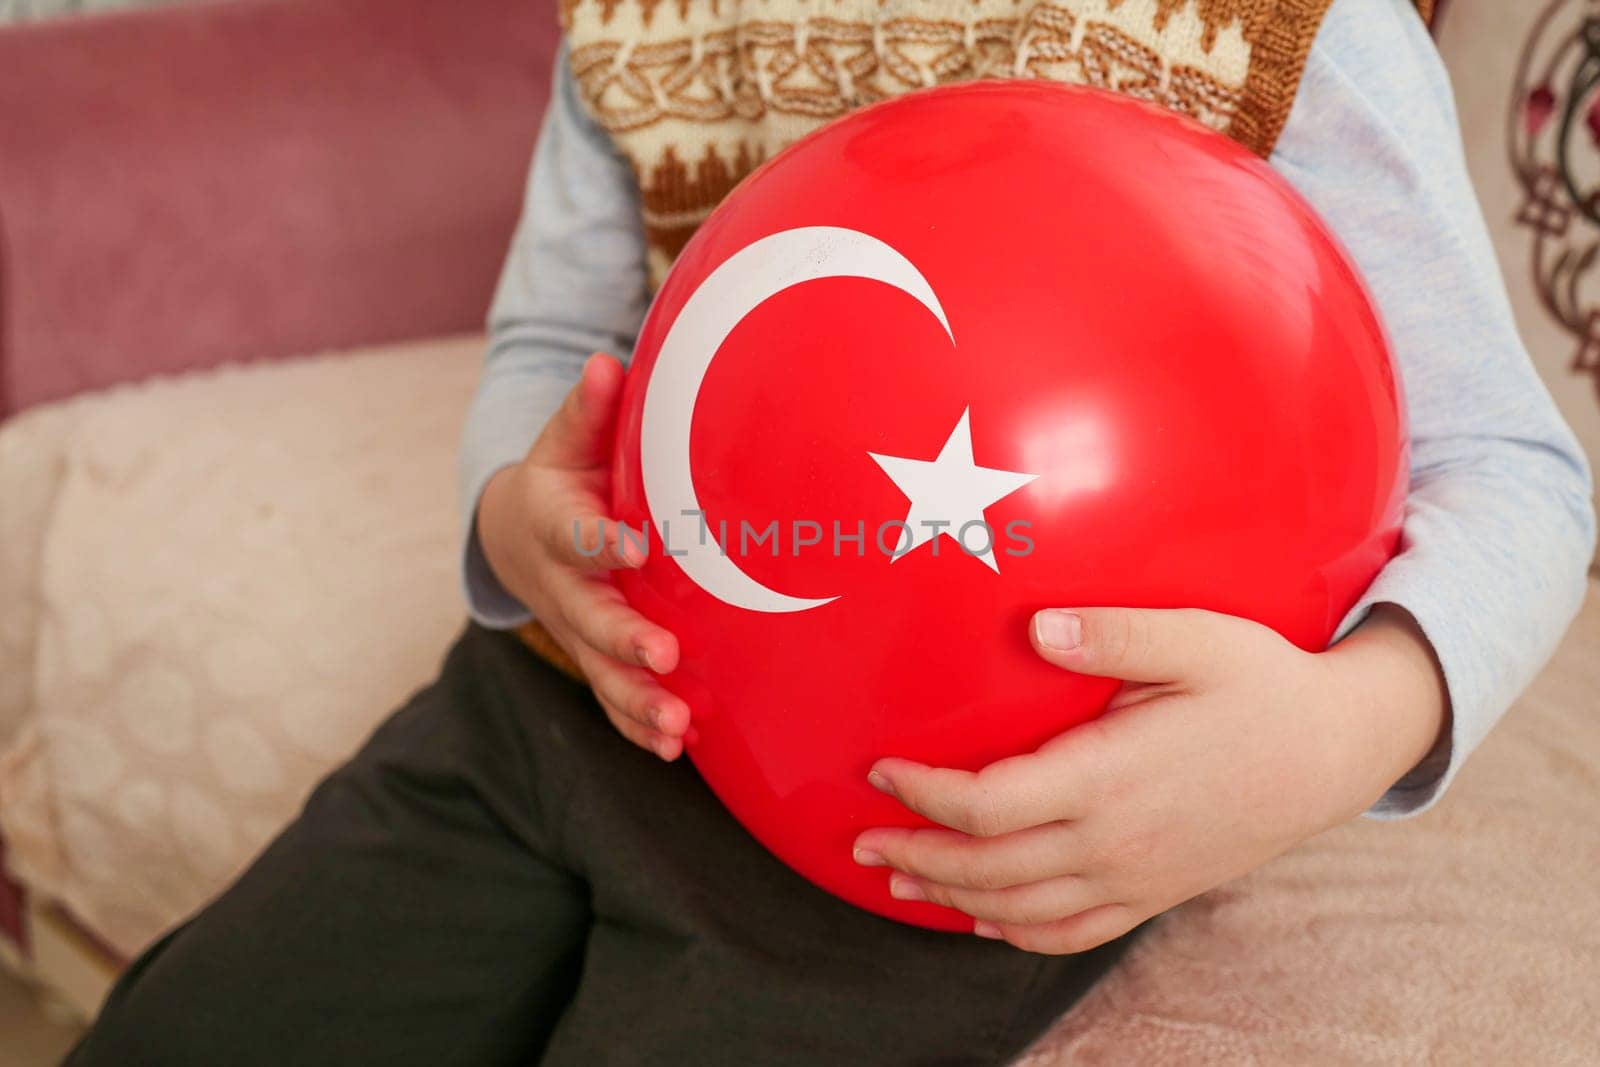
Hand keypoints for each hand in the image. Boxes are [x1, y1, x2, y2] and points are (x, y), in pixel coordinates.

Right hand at [477, 353, 689, 758]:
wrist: (514, 534)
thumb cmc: (561, 478)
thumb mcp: (567, 439)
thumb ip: (589, 409)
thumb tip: (608, 363)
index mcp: (553, 523)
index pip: (575, 533)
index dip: (600, 540)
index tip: (635, 546)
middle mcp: (561, 585)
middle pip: (589, 618)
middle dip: (624, 641)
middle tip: (662, 657)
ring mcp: (576, 627)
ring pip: (599, 672)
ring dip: (635, 701)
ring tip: (674, 728)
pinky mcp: (592, 657)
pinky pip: (610, 697)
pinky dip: (635, 725)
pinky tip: (673, 747)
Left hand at [852, 604, 1448, 953]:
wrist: (1338, 752)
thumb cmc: (1263, 684)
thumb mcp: (1197, 638)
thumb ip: (1113, 633)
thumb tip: (1036, 625)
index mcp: (1110, 776)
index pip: (988, 803)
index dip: (923, 794)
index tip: (880, 771)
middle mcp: (1116, 840)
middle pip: (988, 867)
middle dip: (916, 854)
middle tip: (863, 839)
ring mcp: (1137, 876)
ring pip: (1021, 909)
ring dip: (951, 897)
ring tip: (900, 882)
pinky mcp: (1156, 893)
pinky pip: (1072, 932)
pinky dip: (1017, 933)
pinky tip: (984, 919)